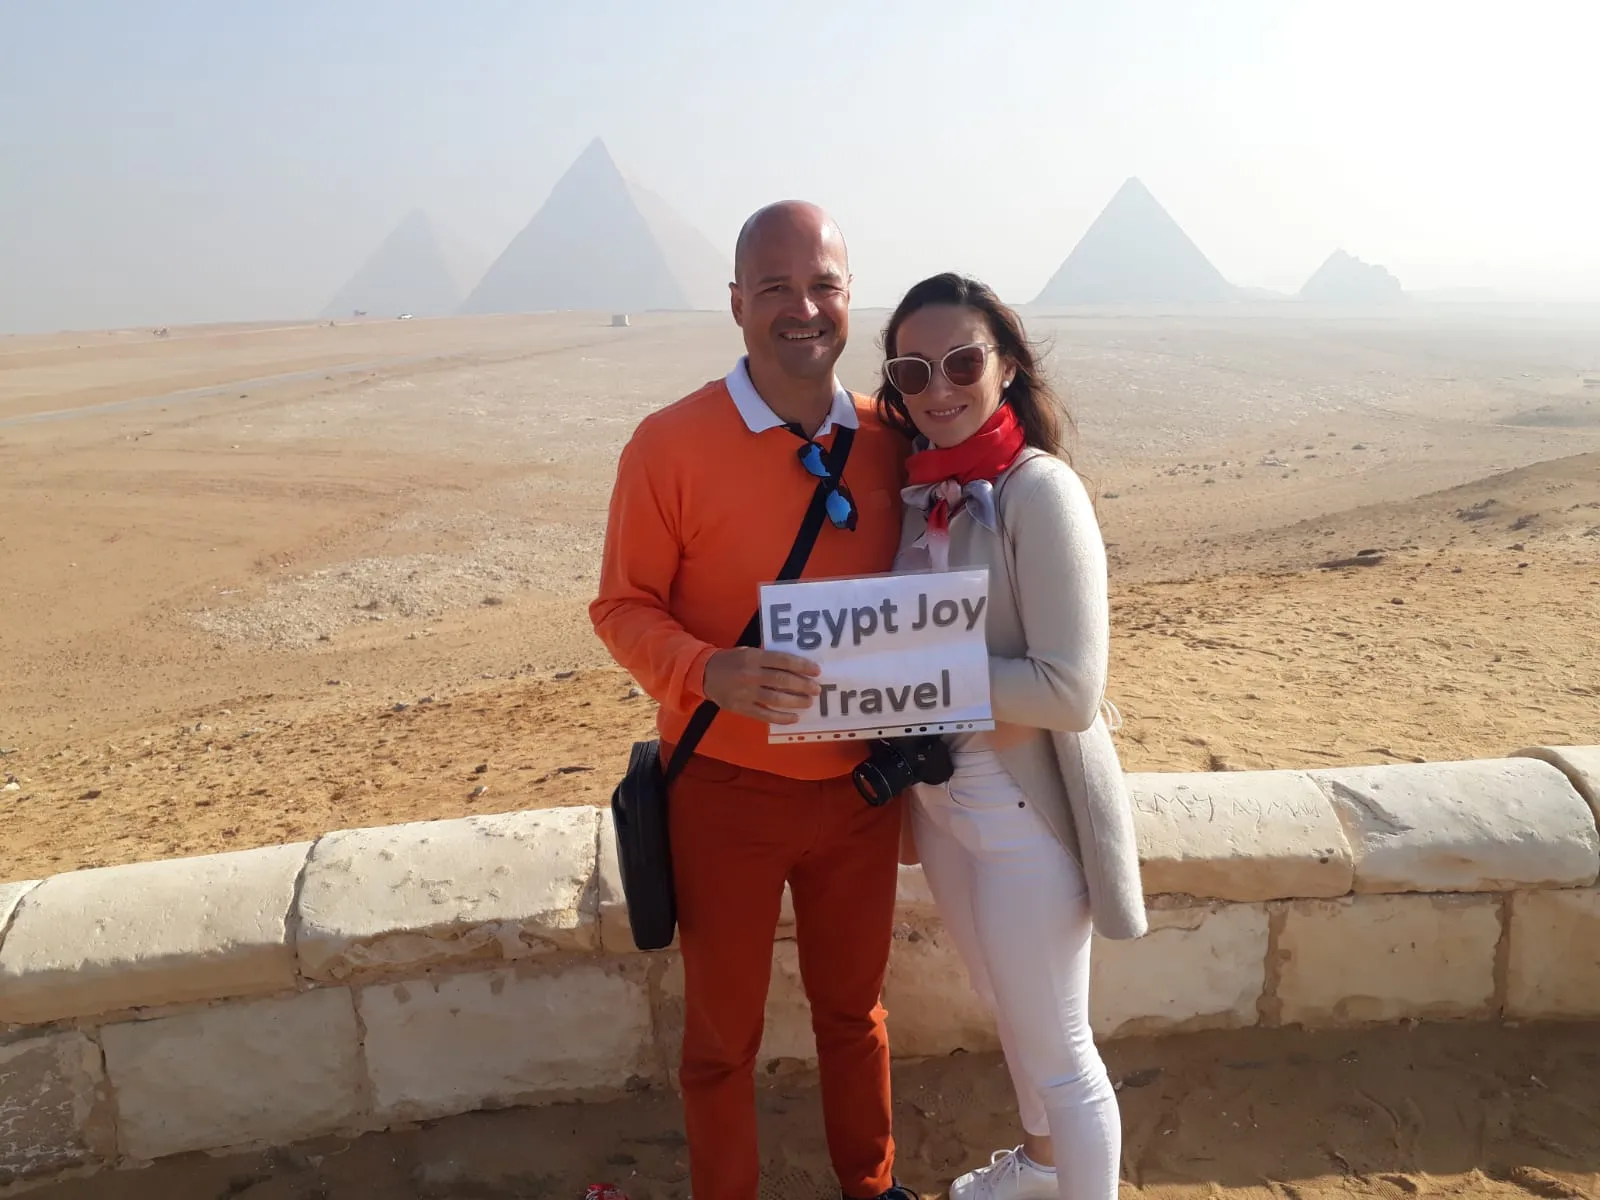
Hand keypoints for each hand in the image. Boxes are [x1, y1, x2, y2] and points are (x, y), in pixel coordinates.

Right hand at [702, 647, 821, 724]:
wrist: (705, 674)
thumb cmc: (732, 661)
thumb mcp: (748, 652)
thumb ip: (768, 659)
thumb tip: (795, 667)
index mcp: (753, 657)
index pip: (783, 661)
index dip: (802, 666)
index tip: (816, 671)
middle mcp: (751, 674)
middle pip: (782, 680)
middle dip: (803, 685)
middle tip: (816, 689)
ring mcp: (746, 693)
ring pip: (776, 699)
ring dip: (795, 702)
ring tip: (808, 702)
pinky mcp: (741, 707)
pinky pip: (764, 714)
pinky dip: (781, 718)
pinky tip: (794, 718)